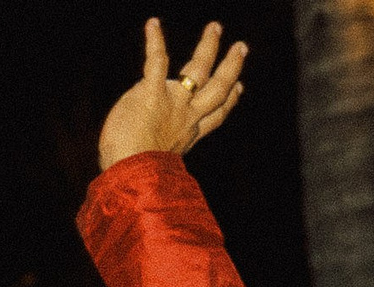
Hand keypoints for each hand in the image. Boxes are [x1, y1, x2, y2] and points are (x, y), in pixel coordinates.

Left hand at [96, 19, 247, 172]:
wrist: (132, 175)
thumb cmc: (134, 172)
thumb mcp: (154, 156)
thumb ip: (156, 138)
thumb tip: (147, 126)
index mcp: (188, 134)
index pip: (215, 115)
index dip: (230, 100)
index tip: (239, 86)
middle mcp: (187, 117)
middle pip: (217, 89)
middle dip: (231, 67)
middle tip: (241, 47)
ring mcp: (172, 103)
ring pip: (199, 71)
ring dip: (208, 48)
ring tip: (215, 28)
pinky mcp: (151, 93)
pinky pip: (157, 62)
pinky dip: (155, 42)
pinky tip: (153, 24)